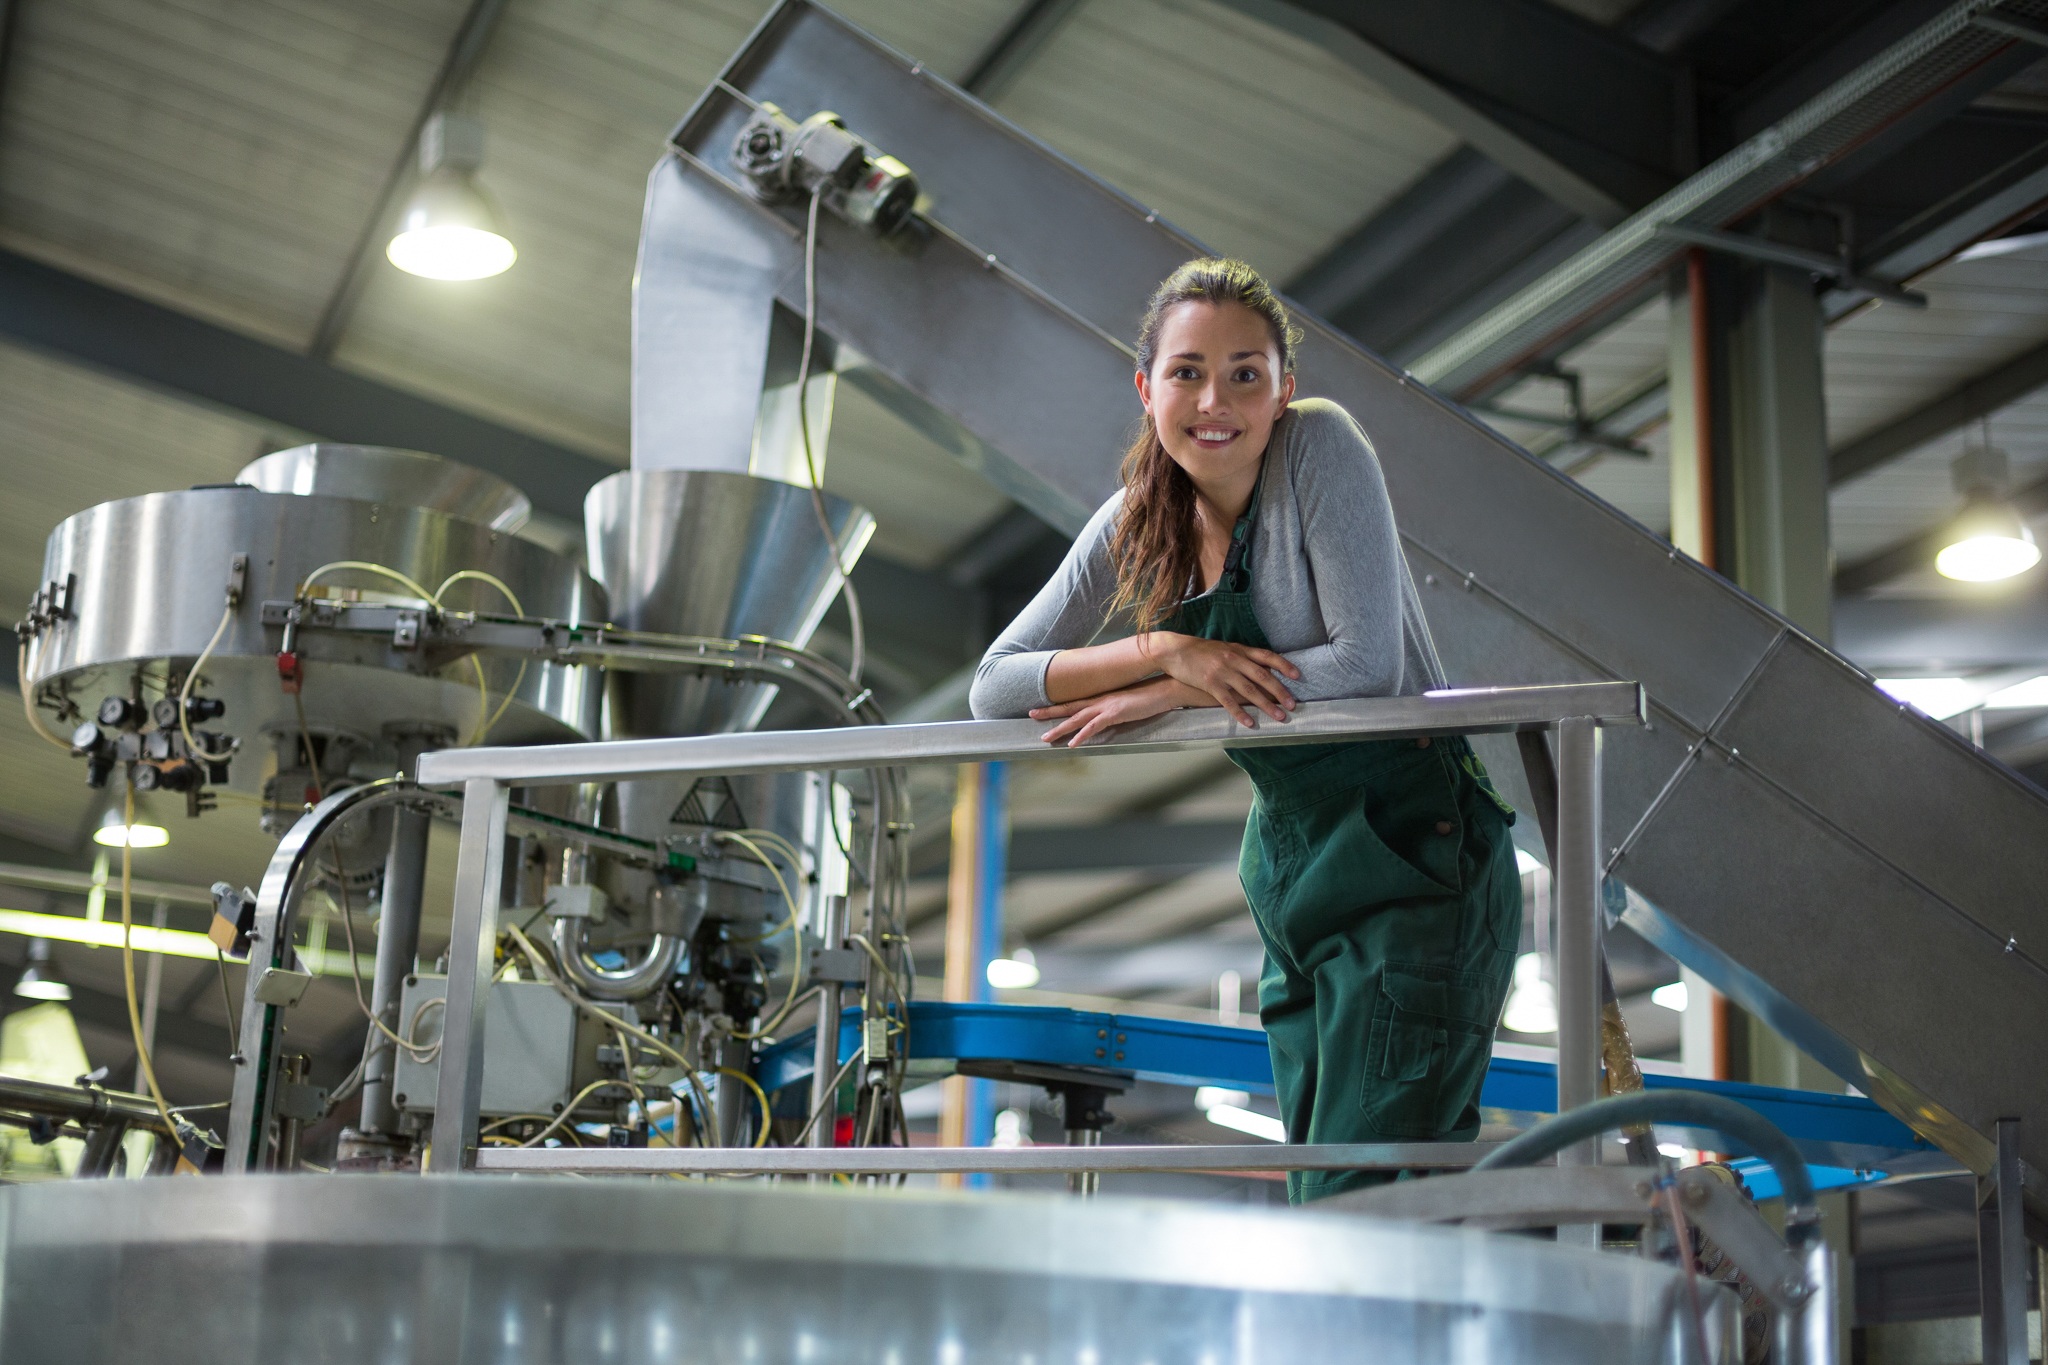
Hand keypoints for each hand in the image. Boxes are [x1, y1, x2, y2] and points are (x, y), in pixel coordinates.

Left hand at [1030, 678, 1182, 747]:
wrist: (1164, 689)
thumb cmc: (1148, 697)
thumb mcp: (1126, 703)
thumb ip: (1114, 709)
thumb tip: (1107, 716)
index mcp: (1101, 698)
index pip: (1074, 702)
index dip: (1057, 706)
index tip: (1042, 708)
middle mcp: (1100, 700)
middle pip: (1069, 707)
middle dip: (1049, 712)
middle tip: (1031, 714)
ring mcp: (1106, 706)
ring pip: (1076, 719)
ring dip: (1060, 729)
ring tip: (1045, 738)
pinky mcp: (1115, 714)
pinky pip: (1094, 727)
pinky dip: (1082, 735)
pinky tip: (1073, 744)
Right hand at [1141, 632, 1300, 724]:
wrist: (1175, 651)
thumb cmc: (1201, 651)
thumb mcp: (1225, 648)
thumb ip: (1242, 657)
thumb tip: (1261, 668)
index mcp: (1239, 650)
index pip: (1267, 656)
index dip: (1284, 666)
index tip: (1298, 676)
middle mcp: (1234, 660)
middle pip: (1263, 677)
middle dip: (1280, 692)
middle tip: (1293, 705)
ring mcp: (1223, 672)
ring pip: (1250, 691)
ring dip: (1266, 706)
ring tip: (1279, 717)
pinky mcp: (1210, 684)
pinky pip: (1228, 702)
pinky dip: (1240, 714)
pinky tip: (1250, 723)